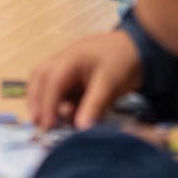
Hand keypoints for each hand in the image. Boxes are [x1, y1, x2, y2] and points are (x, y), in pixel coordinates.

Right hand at [28, 31, 142, 130]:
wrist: (141, 48)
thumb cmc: (124, 61)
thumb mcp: (111, 84)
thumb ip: (94, 105)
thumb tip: (81, 129)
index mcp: (70, 58)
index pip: (52, 82)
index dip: (47, 105)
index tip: (48, 126)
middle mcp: (63, 60)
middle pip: (39, 78)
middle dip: (36, 101)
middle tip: (37, 123)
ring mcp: (68, 66)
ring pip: (45, 81)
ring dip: (43, 100)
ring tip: (47, 120)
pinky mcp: (75, 74)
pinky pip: (60, 87)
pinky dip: (58, 101)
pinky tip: (66, 115)